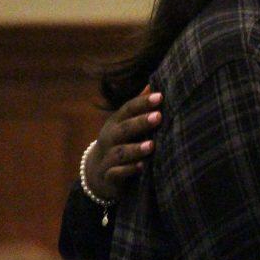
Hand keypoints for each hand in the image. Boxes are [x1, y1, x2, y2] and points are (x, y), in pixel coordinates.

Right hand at [83, 86, 160, 201]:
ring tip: (152, 145)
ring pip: (120, 152)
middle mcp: (110, 137)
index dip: (143, 102)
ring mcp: (107, 157)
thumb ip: (141, 106)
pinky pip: (116, 173)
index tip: (160, 96)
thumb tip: (155, 83)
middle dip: (141, 122)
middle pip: (124, 128)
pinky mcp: (108, 176)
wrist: (98, 172)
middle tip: (159, 116)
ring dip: (135, 149)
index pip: (128, 108)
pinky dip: (128, 170)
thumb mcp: (128, 123)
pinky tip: (141, 167)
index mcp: (117, 122)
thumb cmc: (123, 142)